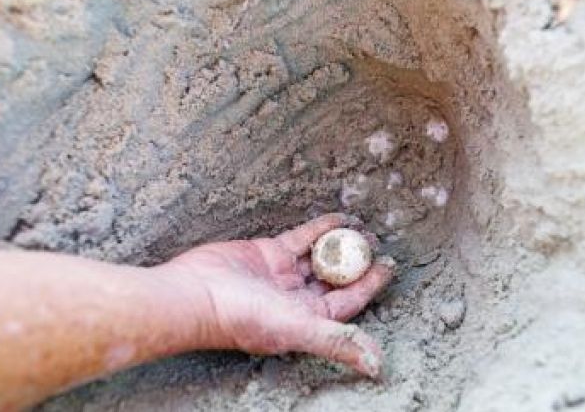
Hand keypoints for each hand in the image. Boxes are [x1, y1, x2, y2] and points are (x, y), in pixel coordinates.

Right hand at [161, 214, 394, 376]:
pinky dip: (320, 228)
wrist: (195, 294)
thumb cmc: (242, 318)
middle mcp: (298, 298)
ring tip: (362, 229)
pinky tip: (338, 218)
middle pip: (337, 277)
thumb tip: (377, 366)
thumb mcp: (298, 328)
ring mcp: (283, 274)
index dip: (371, 284)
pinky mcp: (269, 253)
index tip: (389, 265)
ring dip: (341, 243)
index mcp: (309, 318)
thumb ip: (337, 341)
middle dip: (357, 261)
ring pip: (320, 256)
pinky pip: (301, 238)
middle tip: (376, 242)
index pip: (349, 301)